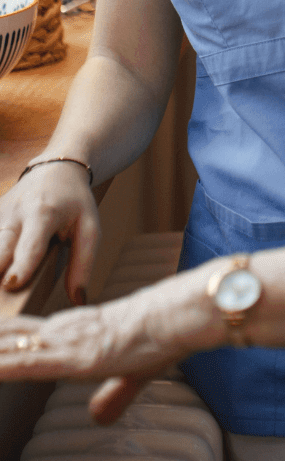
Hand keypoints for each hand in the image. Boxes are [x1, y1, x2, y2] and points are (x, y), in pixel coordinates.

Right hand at [0, 162, 99, 304]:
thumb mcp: (89, 227)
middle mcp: (15, 214)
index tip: (12, 284)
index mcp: (44, 213)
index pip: (31, 242)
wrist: (55, 169)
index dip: (21, 264)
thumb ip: (83, 263)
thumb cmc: (74, 203)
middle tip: (1, 295)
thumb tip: (79, 301)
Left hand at [0, 265, 223, 422]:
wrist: (178, 317)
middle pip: (4, 337)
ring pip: (6, 348)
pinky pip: (24, 363)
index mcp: (73, 329)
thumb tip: (99, 418)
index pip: (19, 334)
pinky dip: (2, 364)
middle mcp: (62, 331)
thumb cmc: (163, 335)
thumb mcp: (135, 372)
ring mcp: (63, 341)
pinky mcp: (70, 356)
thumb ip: (114, 393)